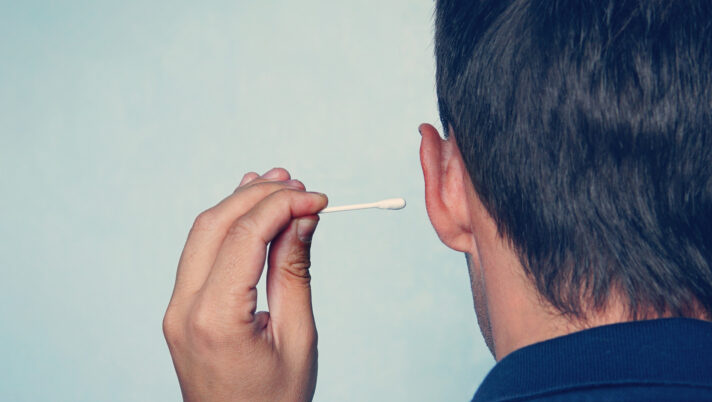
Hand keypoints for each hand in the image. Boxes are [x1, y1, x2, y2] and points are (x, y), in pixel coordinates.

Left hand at [163, 168, 327, 401]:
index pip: (245, 236)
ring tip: (279, 184)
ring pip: (202, 233)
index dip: (284, 206)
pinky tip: (249, 210)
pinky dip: (227, 227)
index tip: (319, 199)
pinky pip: (199, 254)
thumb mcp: (297, 338)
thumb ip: (294, 272)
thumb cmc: (275, 401)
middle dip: (259, 195)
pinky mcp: (180, 310)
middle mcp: (184, 308)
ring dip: (239, 204)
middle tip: (299, 183)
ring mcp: (176, 309)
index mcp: (214, 319)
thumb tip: (303, 219)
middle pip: (215, 224)